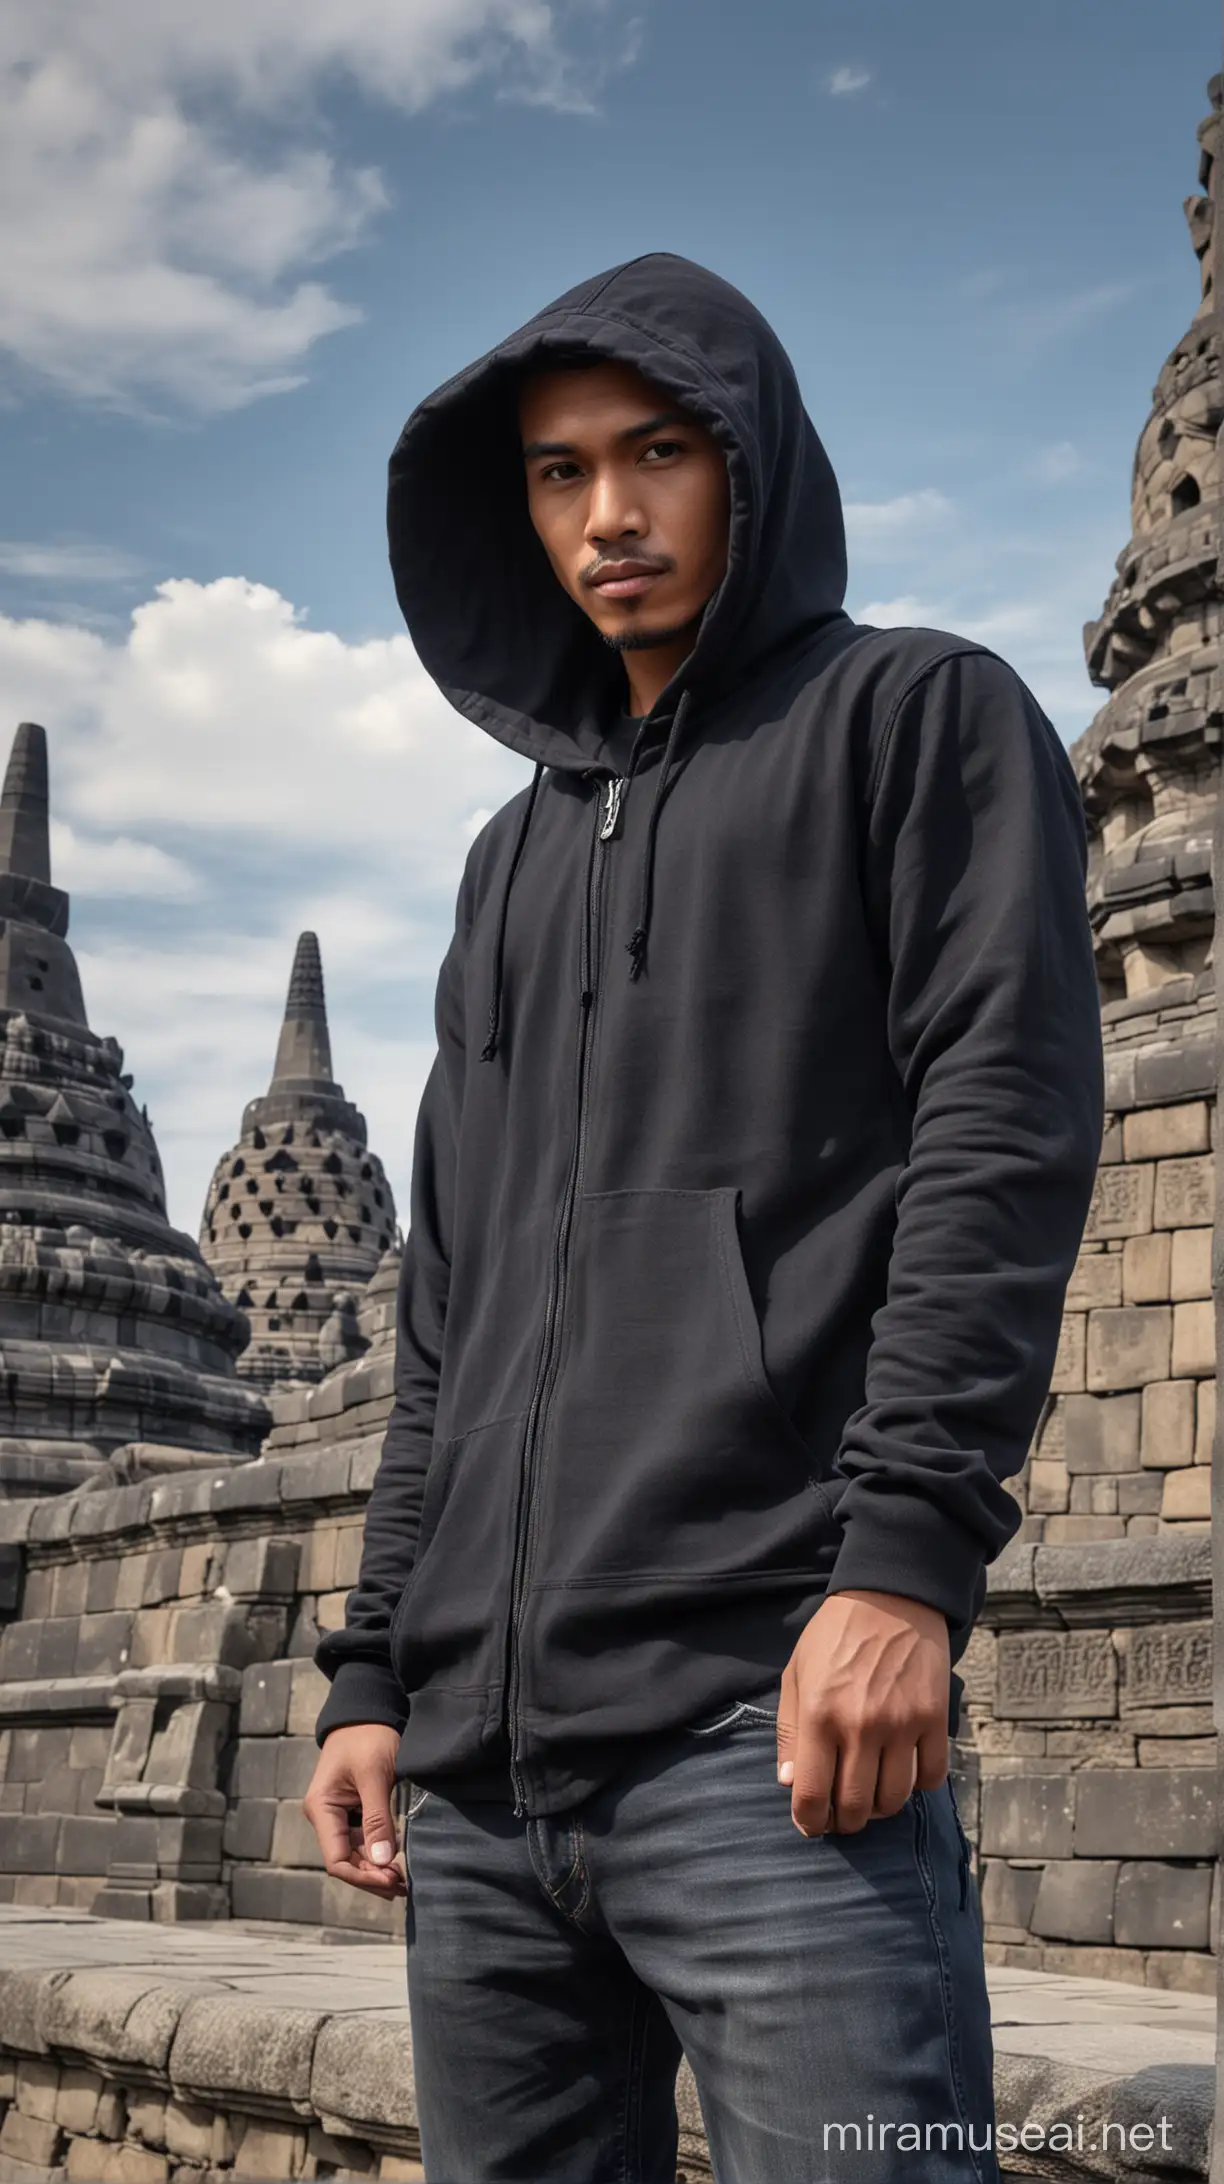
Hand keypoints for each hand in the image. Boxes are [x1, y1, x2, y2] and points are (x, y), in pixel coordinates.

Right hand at [304, 1723, 407, 1895]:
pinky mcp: (352, 1809)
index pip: (336, 1859)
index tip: (392, 1880)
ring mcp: (337, 1813)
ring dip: (376, 1867)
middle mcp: (324, 1815)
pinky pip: (361, 1840)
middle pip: (345, 1861)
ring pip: (354, 1853)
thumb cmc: (368, 1736)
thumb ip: (377, 1818)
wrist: (368, 1709)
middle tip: (404, 1886)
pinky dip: (378, 1852)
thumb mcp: (374, 1775)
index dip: (363, 1876)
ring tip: (403, 1880)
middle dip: (372, 1876)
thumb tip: (383, 1860)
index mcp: (321, 1808)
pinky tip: (396, 1860)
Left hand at [776, 1589, 949, 1836]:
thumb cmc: (835, 1635)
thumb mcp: (796, 1673)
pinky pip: (930, 1777)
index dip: (809, 1822)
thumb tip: (790, 1782)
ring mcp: (901, 1725)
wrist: (890, 1597)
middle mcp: (860, 1726)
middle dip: (844, 1822)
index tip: (811, 1824)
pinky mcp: (934, 1720)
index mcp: (818, 1715)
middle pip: (855, 1807)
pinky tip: (902, 1770)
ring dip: (879, 1807)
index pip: (811, 1795)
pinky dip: (917, 1786)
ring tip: (870, 1793)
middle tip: (841, 1814)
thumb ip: (789, 1731)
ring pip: (893, 1800)